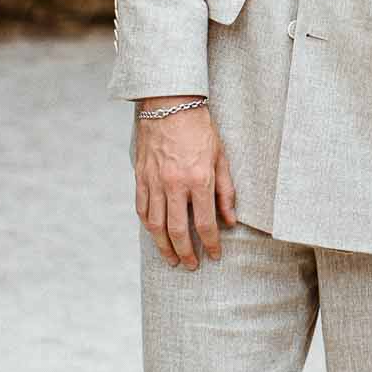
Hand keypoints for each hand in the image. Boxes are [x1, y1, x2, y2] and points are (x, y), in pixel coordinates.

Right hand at [133, 99, 235, 269]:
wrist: (170, 105)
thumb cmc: (200, 129)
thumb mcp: (221, 157)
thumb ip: (226, 191)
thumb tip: (230, 220)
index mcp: (199, 179)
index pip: (205, 223)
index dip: (211, 244)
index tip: (215, 256)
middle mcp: (175, 185)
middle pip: (178, 230)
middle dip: (186, 252)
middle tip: (191, 265)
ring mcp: (155, 182)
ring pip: (156, 225)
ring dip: (164, 246)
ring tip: (172, 259)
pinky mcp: (141, 177)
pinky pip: (142, 208)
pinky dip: (148, 226)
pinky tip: (155, 235)